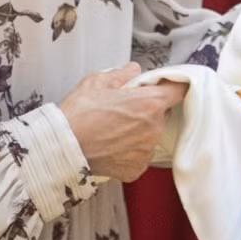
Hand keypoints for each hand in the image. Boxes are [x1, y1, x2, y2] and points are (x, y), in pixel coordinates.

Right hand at [58, 62, 187, 181]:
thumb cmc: (78, 114)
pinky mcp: (137, 168)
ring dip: (140, 130)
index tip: (165, 86)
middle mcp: (153, 128)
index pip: (178, 90)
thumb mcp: (96, 82)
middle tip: (125, 108)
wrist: (62, 148)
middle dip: (149, 109)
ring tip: (114, 129)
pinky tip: (111, 145)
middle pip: (163, 113)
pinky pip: (140, 154)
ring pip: (151, 135)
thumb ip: (121, 74)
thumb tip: (133, 70)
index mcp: (149, 103)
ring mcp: (146, 150)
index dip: (172, 86)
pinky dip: (130, 150)